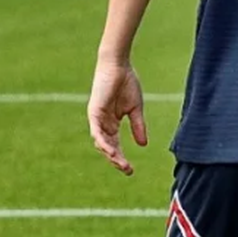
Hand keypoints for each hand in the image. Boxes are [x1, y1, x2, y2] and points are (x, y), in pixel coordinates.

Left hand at [87, 58, 147, 175]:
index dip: (121, 158)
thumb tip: (143, 145)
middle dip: (117, 160)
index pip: (114, 145)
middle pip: (107, 147)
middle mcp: (102, 123)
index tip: (130, 170)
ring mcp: (97, 119)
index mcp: (111, 123)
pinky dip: (103, 142)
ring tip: (121, 163)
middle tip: (127, 170)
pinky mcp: (94, 113)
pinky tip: (111, 151)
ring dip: (110, 154)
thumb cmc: (127, 83)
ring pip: (100, 142)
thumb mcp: (135, 109)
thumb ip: (138, 126)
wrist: (119, 66)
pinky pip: (96, 132)